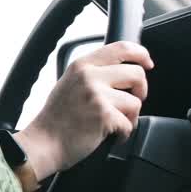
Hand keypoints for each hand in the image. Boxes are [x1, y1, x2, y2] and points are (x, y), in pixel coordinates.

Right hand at [16, 41, 152, 178]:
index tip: (147, 63)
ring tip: (112, 123)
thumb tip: (123, 72)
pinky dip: (122, 134)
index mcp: (82, 65)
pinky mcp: (104, 115)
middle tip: (130, 103)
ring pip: (136, 102)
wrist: (43, 143)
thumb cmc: (56, 119)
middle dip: (141, 91)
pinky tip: (108, 135)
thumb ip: (93, 74)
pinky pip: (129, 124)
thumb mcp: (69, 84)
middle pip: (137, 74)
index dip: (141, 54)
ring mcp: (97, 95)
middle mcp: (89, 76)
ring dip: (129, 117)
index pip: (122, 48)